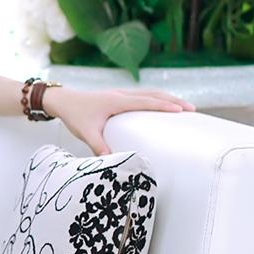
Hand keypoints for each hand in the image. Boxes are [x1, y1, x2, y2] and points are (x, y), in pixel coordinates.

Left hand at [43, 86, 195, 155]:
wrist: (62, 100)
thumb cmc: (74, 115)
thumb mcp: (86, 133)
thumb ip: (99, 147)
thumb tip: (112, 161)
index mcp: (117, 101)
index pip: (146, 102)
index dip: (164, 106)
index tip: (182, 110)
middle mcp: (121, 94)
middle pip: (154, 94)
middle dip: (173, 100)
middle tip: (192, 109)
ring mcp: (120, 93)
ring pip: (149, 92)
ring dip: (167, 98)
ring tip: (184, 107)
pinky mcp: (118, 96)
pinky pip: (142, 95)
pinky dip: (156, 98)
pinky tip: (162, 105)